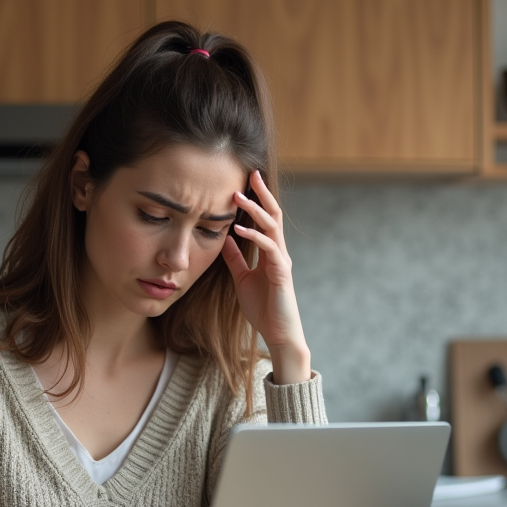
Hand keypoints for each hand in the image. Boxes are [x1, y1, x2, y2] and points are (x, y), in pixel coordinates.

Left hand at [220, 170, 311, 383]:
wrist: (277, 333)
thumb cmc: (262, 308)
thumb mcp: (242, 278)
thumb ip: (235, 258)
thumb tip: (225, 237)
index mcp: (270, 252)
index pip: (265, 219)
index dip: (257, 200)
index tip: (244, 182)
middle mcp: (279, 252)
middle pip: (273, 215)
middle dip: (262, 194)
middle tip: (251, 173)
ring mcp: (282, 261)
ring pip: (272, 227)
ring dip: (255, 210)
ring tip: (239, 196)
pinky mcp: (281, 272)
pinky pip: (269, 248)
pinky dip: (254, 236)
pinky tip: (239, 229)